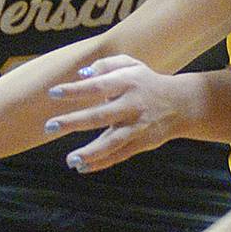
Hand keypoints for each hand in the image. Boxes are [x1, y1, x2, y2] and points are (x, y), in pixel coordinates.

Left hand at [43, 55, 200, 171]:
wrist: (180, 104)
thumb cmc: (146, 81)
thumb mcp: (131, 64)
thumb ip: (106, 65)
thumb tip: (82, 74)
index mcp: (127, 82)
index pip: (97, 86)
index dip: (75, 90)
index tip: (53, 93)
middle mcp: (132, 105)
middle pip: (100, 116)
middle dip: (73, 122)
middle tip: (49, 127)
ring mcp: (137, 127)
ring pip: (112, 142)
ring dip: (90, 152)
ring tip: (70, 160)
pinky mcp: (141, 143)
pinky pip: (119, 155)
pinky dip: (101, 163)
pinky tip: (82, 167)